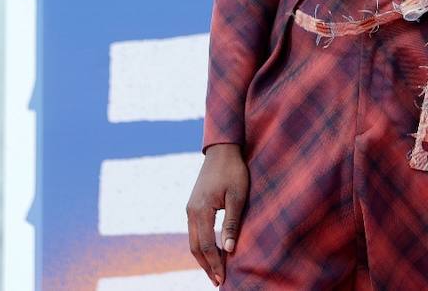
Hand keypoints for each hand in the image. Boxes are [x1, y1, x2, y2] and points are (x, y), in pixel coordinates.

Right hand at [186, 142, 247, 285]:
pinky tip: (211, 251)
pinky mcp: (193, 205)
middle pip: (196, 247)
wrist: (221, 150)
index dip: (215, 264)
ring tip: (214, 271)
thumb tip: (230, 250)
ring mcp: (190, 208)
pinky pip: (195, 231)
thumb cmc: (233, 171)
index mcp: (201, 210)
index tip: (223, 279)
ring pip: (193, 240)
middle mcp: (191, 211)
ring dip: (203, 257)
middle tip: (217, 281)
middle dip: (206, 266)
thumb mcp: (237, 196)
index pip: (207, 245)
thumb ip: (232, 223)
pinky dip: (202, 245)